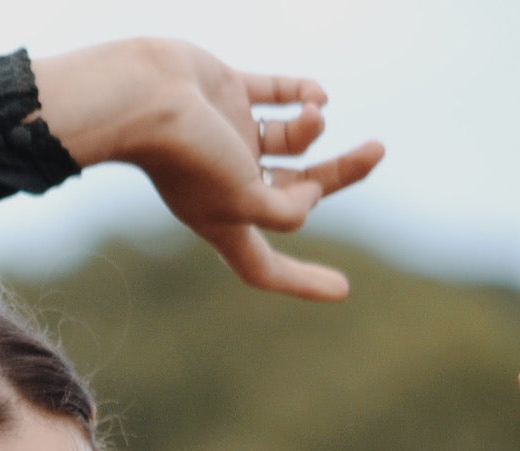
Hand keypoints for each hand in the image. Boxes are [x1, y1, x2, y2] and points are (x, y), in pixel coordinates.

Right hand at [32, 39, 384, 301]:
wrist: (141, 94)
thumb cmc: (187, 155)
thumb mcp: (244, 199)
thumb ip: (284, 209)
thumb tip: (312, 195)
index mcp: (223, 223)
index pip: (265, 268)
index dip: (303, 282)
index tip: (343, 289)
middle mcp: (227, 184)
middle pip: (296, 191)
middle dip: (338, 173)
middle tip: (377, 151)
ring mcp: (227, 138)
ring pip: (289, 139)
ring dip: (313, 127)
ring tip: (315, 113)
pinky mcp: (225, 94)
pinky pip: (274, 93)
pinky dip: (300, 93)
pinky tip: (316, 94)